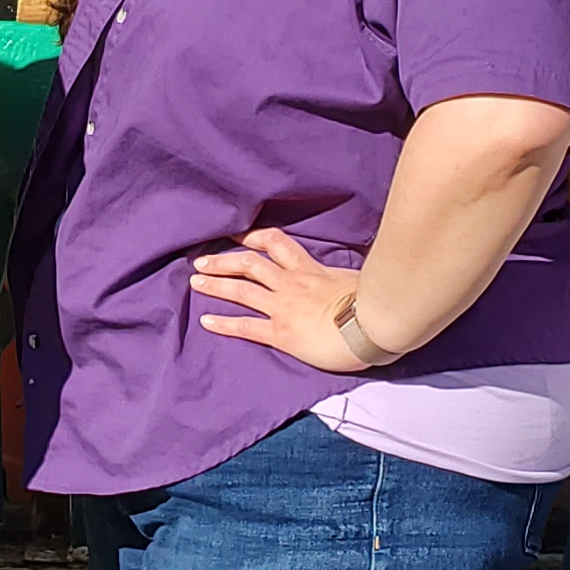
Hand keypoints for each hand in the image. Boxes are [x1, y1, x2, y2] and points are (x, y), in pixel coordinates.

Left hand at [191, 228, 377, 373]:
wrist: (373, 325)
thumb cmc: (372, 302)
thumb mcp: (354, 279)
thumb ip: (340, 277)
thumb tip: (344, 278)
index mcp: (310, 268)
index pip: (277, 243)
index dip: (253, 237)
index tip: (237, 236)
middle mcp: (292, 283)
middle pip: (250, 264)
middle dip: (223, 261)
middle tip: (202, 260)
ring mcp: (284, 307)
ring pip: (242, 290)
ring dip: (216, 285)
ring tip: (196, 283)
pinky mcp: (281, 333)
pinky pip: (246, 326)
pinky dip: (224, 324)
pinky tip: (206, 322)